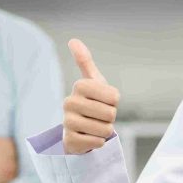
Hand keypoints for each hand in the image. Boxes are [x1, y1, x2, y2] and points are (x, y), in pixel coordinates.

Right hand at [63, 39, 119, 154]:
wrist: (78, 130)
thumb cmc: (90, 102)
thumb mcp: (93, 81)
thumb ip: (85, 61)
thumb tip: (73, 40)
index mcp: (79, 86)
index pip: (114, 97)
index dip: (114, 102)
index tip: (104, 102)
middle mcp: (69, 102)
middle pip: (110, 114)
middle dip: (110, 118)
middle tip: (99, 116)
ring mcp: (68, 122)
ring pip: (105, 130)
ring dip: (105, 131)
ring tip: (94, 126)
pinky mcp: (70, 140)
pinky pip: (98, 142)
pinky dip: (98, 142)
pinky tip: (89, 137)